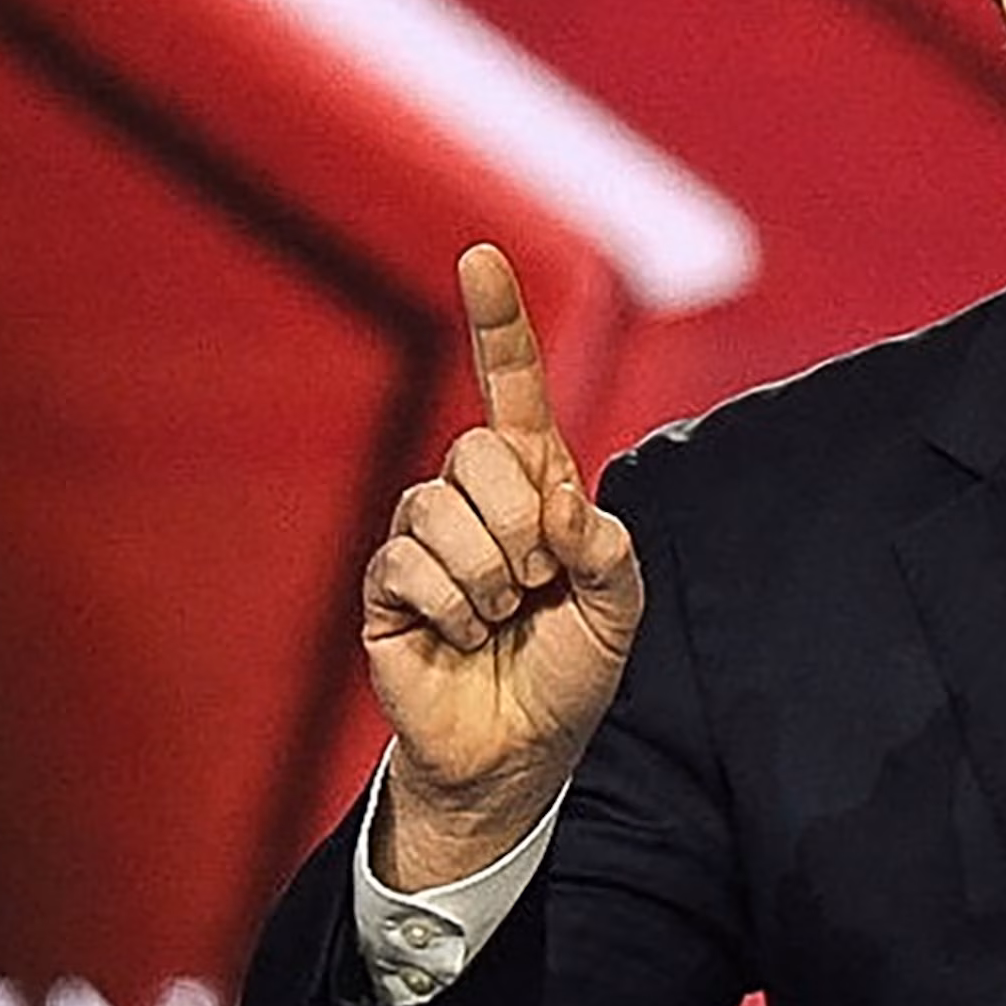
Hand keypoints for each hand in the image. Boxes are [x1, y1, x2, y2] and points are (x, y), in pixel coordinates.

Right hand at [361, 243, 642, 886]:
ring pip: (442, 510)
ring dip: (489, 578)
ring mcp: (421, 537)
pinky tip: (462, 636)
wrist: (521, 752)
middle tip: (537, 584)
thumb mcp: (619, 608)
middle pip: (481, 450)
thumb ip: (608, 547)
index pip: (510, 387)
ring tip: (500, 620)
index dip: (497, 322)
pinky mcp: (386, 585)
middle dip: (523, 523)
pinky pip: (411, 564)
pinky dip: (453, 607)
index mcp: (534, 486)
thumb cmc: (570, 673)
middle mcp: (472, 497)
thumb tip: (559, 504)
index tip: (481, 253)